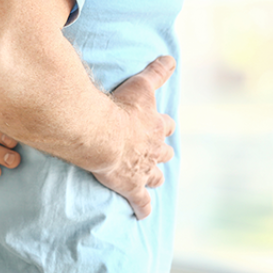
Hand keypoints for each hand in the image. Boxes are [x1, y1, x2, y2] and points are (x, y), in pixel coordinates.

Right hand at [93, 56, 176, 219]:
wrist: (101, 135)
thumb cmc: (119, 109)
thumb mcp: (141, 85)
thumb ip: (157, 71)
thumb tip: (171, 57)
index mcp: (155, 126)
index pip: (166, 126)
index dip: (164, 127)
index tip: (162, 127)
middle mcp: (153, 150)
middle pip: (164, 154)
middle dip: (161, 154)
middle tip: (157, 155)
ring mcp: (143, 170)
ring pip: (155, 177)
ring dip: (154, 178)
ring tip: (151, 181)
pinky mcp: (131, 187)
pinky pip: (141, 201)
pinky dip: (143, 208)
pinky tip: (142, 215)